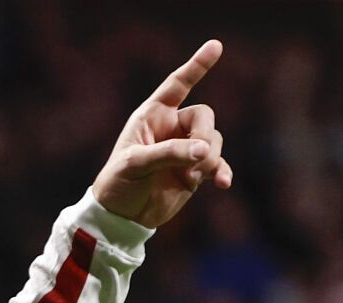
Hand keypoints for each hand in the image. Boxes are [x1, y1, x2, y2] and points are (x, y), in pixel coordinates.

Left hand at [91, 39, 233, 228]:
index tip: (216, 46)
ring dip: (208, 159)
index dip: (196, 66)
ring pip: (214, 141)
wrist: (122, 216)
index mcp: (152, 115)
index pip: (177, 85)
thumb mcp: (137, 164)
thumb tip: (205, 150)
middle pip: (204, 116)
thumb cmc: (119, 183)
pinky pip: (218, 164)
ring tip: (190, 179)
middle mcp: (172, 128)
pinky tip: (223, 183)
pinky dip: (222, 172)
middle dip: (205, 136)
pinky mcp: (195, 171)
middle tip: (195, 160)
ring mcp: (185, 149)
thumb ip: (170, 153)